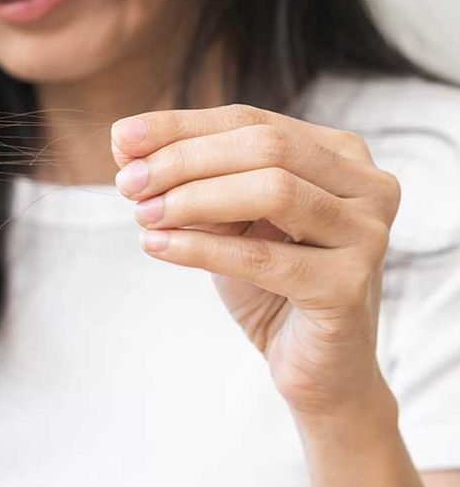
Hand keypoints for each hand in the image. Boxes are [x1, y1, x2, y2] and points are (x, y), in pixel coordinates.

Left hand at [111, 104, 401, 421]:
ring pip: (272, 190)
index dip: (182, 126)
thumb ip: (188, 177)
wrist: (315, 365)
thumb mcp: (226, 219)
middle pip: (265, 147)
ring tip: (144, 215)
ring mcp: (366, 234)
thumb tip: (123, 140)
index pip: (251, 121)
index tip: (121, 139)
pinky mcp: (349, 286)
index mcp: (340, 154)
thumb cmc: (269, 282)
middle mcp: (367, 185)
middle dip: (185, 160)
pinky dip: (201, 248)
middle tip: (128, 184)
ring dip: (194, 200)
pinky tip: (157, 247)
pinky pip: (263, 257)